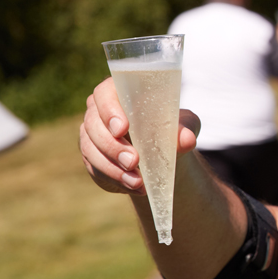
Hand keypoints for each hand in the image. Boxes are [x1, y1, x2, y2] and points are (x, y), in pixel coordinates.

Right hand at [78, 77, 199, 193]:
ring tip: (137, 180)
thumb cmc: (172, 128)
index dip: (109, 110)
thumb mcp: (184, 124)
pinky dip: (115, 179)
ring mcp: (91, 136)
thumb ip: (185, 127)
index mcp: (120, 93)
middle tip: (133, 161)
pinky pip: (96, 169)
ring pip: (91, 150)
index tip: (122, 128)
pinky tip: (134, 186)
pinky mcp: (92, 159)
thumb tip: (186, 139)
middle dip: (112, 146)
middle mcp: (99, 112)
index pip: (104, 93)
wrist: (164, 154)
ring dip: (112, 167)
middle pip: (93, 125)